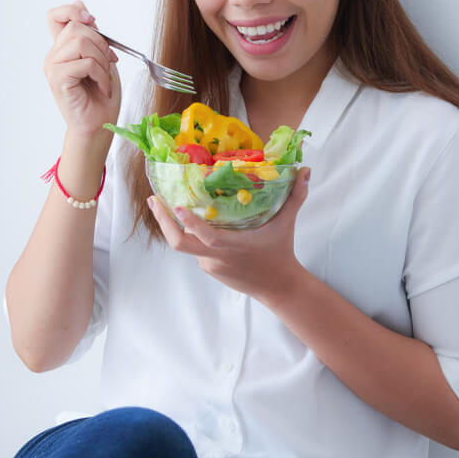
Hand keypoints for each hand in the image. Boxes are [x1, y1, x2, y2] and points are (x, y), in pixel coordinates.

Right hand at [44, 0, 121, 138]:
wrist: (99, 125)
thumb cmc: (101, 95)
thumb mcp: (101, 57)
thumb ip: (90, 34)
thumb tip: (80, 5)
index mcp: (62, 48)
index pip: (56, 16)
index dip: (73, 11)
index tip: (92, 20)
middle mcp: (53, 56)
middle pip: (77, 27)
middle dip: (101, 44)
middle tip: (108, 63)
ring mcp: (53, 68)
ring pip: (81, 43)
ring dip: (101, 61)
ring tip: (104, 78)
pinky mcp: (58, 80)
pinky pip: (84, 63)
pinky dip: (100, 75)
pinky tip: (102, 87)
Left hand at [146, 168, 311, 301]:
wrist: (279, 287)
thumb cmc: (281, 252)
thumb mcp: (287, 223)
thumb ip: (296, 196)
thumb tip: (305, 169)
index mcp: (229, 246)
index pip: (203, 235)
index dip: (187, 222)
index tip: (175, 205)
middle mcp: (215, 257)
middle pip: (179, 243)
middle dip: (163, 222)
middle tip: (153, 200)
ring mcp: (209, 265)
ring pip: (188, 244)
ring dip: (178, 226)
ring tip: (168, 204)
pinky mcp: (210, 269)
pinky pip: (197, 250)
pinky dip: (194, 236)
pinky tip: (193, 221)